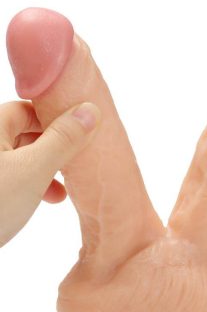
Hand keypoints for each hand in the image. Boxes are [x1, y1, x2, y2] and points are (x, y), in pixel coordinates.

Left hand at [0, 100, 99, 246]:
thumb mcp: (34, 170)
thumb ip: (64, 140)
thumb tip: (91, 111)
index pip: (28, 110)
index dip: (56, 120)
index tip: (81, 136)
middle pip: (25, 135)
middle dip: (55, 151)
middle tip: (75, 168)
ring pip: (20, 159)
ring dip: (46, 172)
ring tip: (61, 194)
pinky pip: (12, 178)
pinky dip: (30, 185)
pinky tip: (42, 201)